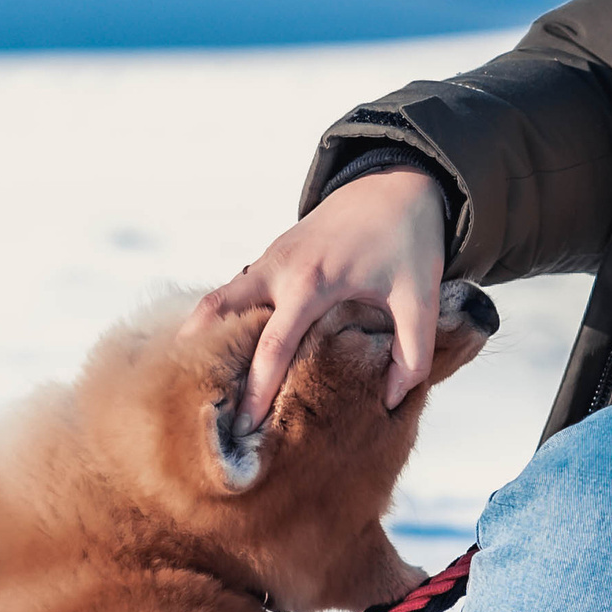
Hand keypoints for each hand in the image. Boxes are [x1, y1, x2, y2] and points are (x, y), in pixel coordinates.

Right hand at [198, 170, 448, 425]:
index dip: (257, 391)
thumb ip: (412, 353)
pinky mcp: (271, 256)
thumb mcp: (420, 297)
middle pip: (220, 316)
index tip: (246, 429)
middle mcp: (279, 270)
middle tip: (197, 407)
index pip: (272, 347)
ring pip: (219, 301)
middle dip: (204, 361)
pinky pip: (234, 291)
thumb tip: (390, 399)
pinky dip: (219, 320)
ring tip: (190, 382)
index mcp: (311, 283)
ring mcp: (269, 260)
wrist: (395, 182)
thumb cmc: (408, 240)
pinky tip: (218, 351)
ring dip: (203, 337)